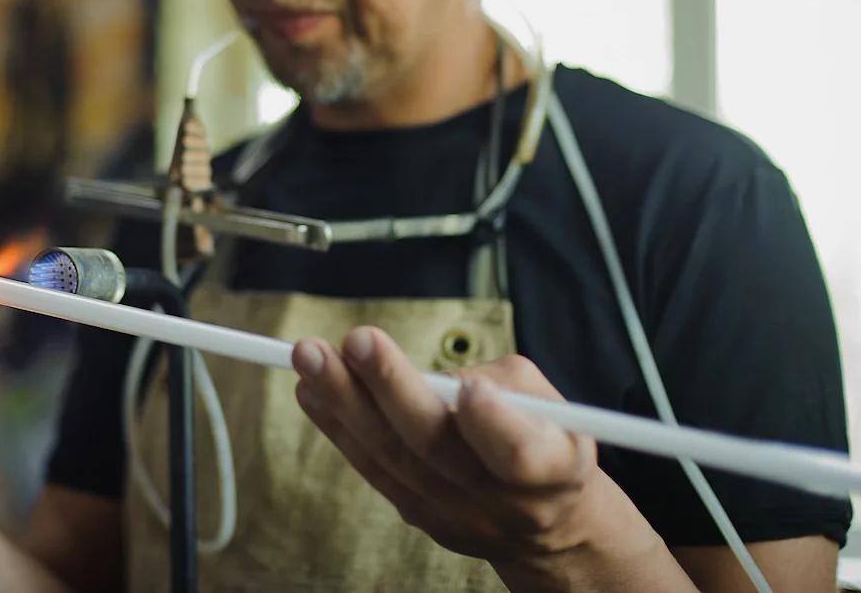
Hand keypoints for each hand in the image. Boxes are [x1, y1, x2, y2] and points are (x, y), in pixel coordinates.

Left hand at [290, 326, 619, 568]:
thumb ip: (501, 383)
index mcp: (550, 468)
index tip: (469, 386)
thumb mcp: (549, 403)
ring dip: (344, 402)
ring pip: (392, 457)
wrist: (544, 521)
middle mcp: (499, 500)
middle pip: (436, 446)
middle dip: (391, 387)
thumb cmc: (545, 438)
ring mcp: (454, 515)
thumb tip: (434, 375)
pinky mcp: (418, 515)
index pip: (518, 452)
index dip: (492, 422)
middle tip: (356, 340)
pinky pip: (372, 467)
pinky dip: (338, 425)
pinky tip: (310, 389)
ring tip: (310, 358)